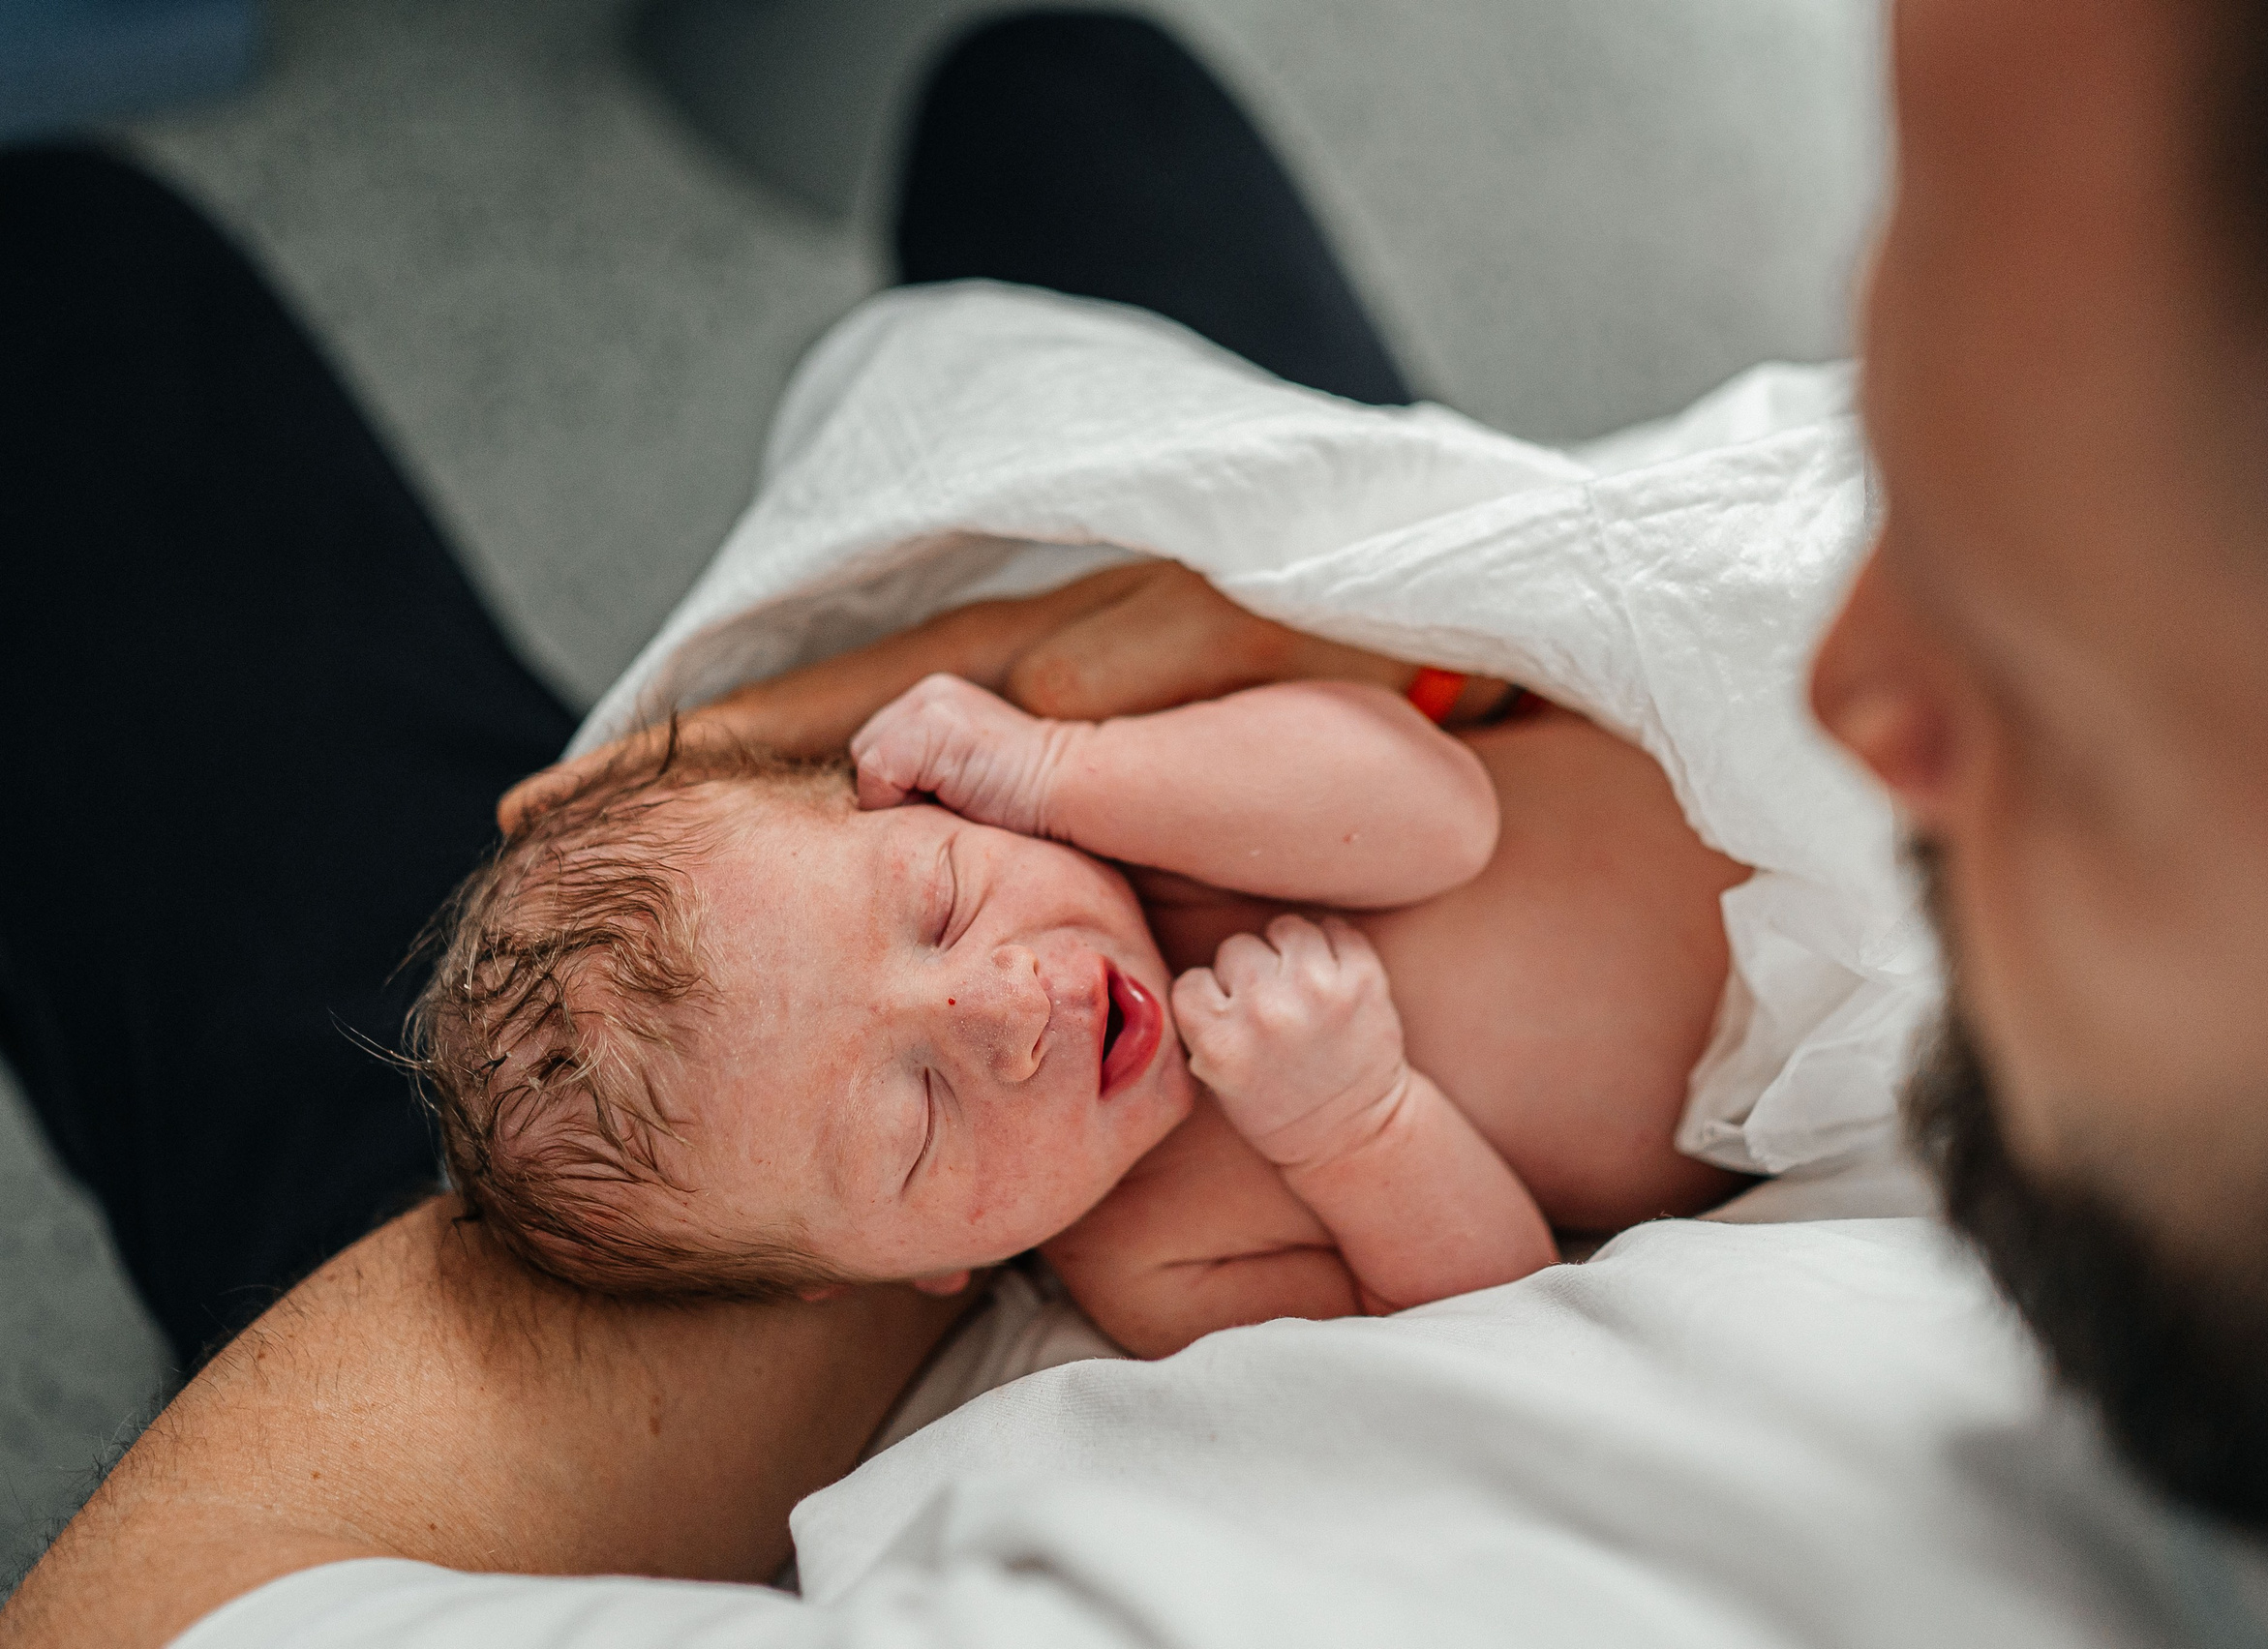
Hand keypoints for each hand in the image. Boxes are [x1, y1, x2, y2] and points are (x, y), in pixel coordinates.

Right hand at [497, 560, 1494, 834]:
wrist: (1476, 662)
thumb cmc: (1375, 745)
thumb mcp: (1236, 764)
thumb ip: (1069, 770)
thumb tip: (894, 761)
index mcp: (1032, 675)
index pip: (821, 715)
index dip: (695, 772)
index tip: (562, 812)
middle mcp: (1019, 660)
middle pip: (811, 704)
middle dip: (684, 769)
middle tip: (541, 821)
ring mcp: (1048, 673)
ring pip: (856, 712)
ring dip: (744, 769)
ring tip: (620, 815)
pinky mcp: (1087, 697)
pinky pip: (928, 726)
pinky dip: (838, 758)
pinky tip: (803, 800)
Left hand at [849, 673, 1075, 832]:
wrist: (1076, 789)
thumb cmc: (1030, 805)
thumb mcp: (969, 776)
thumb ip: (929, 774)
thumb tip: (880, 805)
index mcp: (936, 700)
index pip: (877, 749)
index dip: (898, 790)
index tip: (947, 805)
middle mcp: (927, 692)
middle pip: (864, 754)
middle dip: (891, 791)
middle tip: (947, 807)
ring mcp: (927, 704)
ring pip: (867, 765)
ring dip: (897, 799)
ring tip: (952, 805)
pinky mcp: (928, 727)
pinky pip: (877, 776)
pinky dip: (901, 804)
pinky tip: (952, 804)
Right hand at [1171, 914, 1411, 1169]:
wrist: (1352, 1133)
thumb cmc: (1276, 1107)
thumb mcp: (1214, 1079)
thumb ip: (1201, 1025)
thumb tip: (1198, 967)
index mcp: (1221, 1043)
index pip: (1192, 981)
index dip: (1209, 996)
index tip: (1228, 1016)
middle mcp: (1266, 1012)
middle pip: (1236, 948)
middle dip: (1249, 973)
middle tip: (1269, 1007)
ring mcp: (1319, 992)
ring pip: (1286, 928)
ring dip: (1290, 951)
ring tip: (1299, 986)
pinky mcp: (1363, 980)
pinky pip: (1336, 929)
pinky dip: (1332, 945)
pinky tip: (1330, 977)